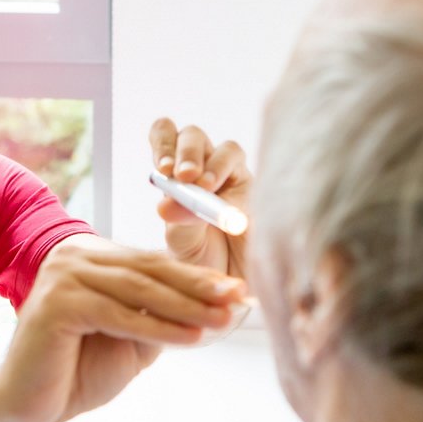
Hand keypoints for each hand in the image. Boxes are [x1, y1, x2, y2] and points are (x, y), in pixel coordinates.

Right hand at [0, 237, 245, 421]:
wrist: (25, 405)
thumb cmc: (74, 373)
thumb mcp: (131, 339)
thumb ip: (161, 316)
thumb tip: (213, 305)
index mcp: (93, 258)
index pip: (155, 265)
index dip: (200, 279)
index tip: (238, 292)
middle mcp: (75, 256)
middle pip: (152, 272)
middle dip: (201, 289)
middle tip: (240, 299)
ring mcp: (64, 275)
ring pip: (140, 291)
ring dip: (188, 308)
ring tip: (223, 321)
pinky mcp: (57, 302)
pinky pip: (120, 315)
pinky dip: (159, 328)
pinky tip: (192, 339)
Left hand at [149, 118, 250, 278]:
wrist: (232, 285)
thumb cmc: (204, 262)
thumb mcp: (184, 245)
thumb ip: (179, 221)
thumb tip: (167, 203)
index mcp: (177, 176)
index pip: (166, 137)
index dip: (163, 144)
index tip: (164, 169)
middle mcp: (205, 169)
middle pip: (194, 137)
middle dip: (187, 152)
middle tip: (184, 176)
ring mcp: (234, 177)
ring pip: (226, 149)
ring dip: (212, 164)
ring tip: (204, 188)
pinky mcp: (258, 189)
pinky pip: (250, 172)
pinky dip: (235, 180)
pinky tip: (228, 203)